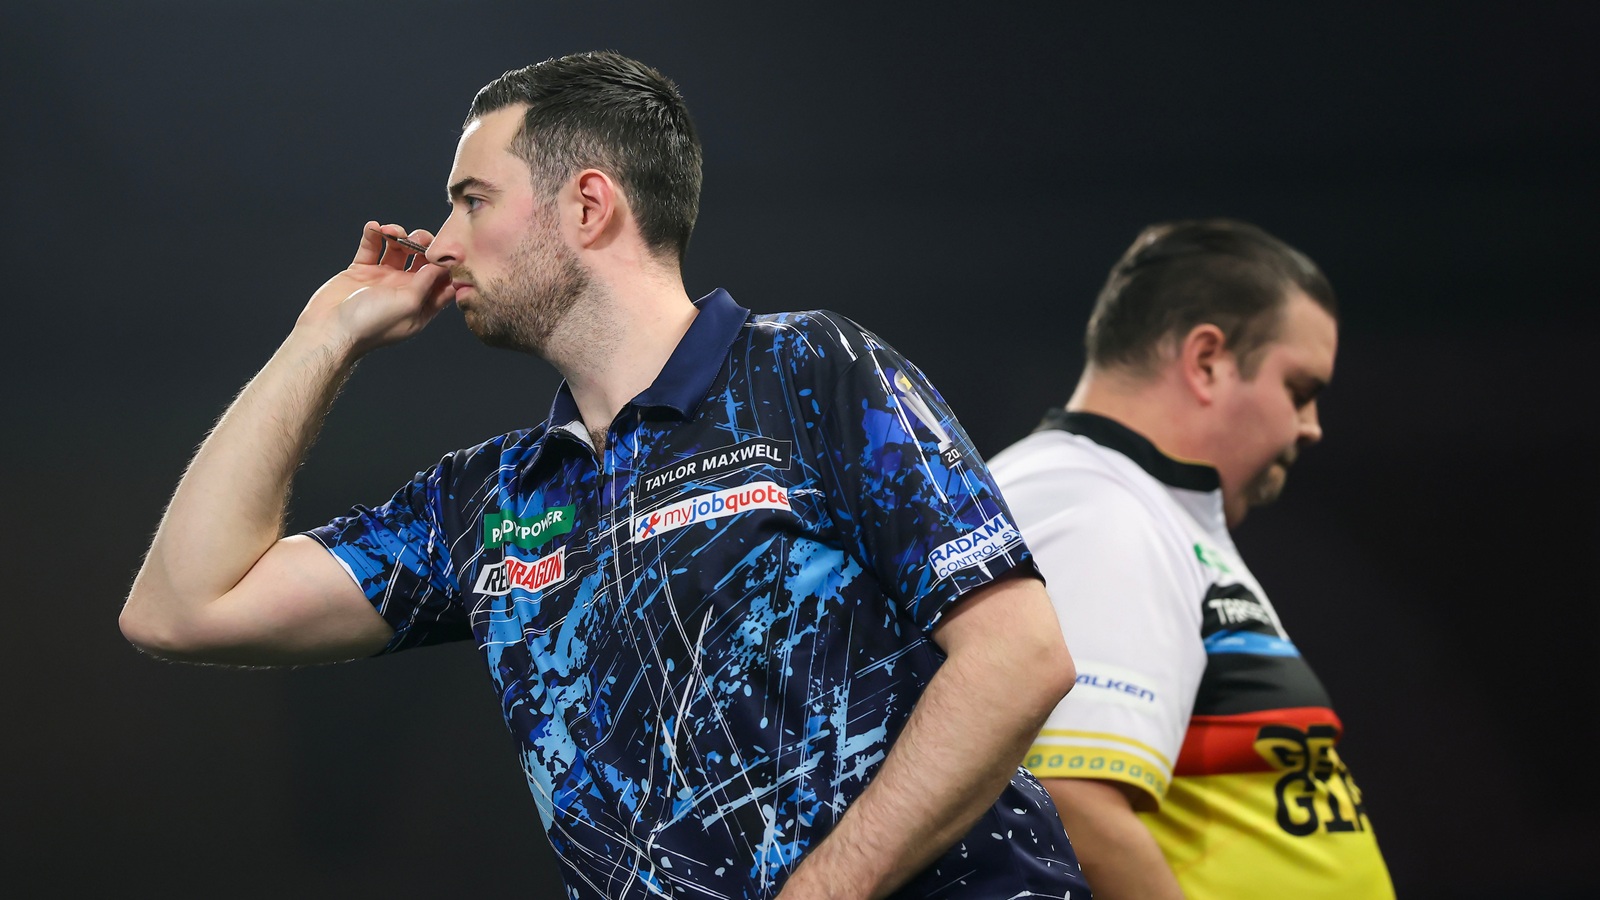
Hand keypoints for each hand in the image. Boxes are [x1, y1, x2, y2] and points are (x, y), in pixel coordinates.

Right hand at [296, 220, 453, 356]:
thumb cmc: (371, 324)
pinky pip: (371, 247)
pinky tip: (374, 227)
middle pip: (422, 261)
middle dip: (423, 245)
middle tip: (417, 237)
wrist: (330, 329)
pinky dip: (373, 235)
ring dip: (397, 236)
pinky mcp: (361, 271)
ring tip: (390, 230)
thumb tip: (444, 265)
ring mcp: (382, 280)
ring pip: (398, 250)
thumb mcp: (408, 303)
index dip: (447, 265)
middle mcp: (404, 291)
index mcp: (421, 305)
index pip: (443, 281)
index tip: (447, 249)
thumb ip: (427, 282)